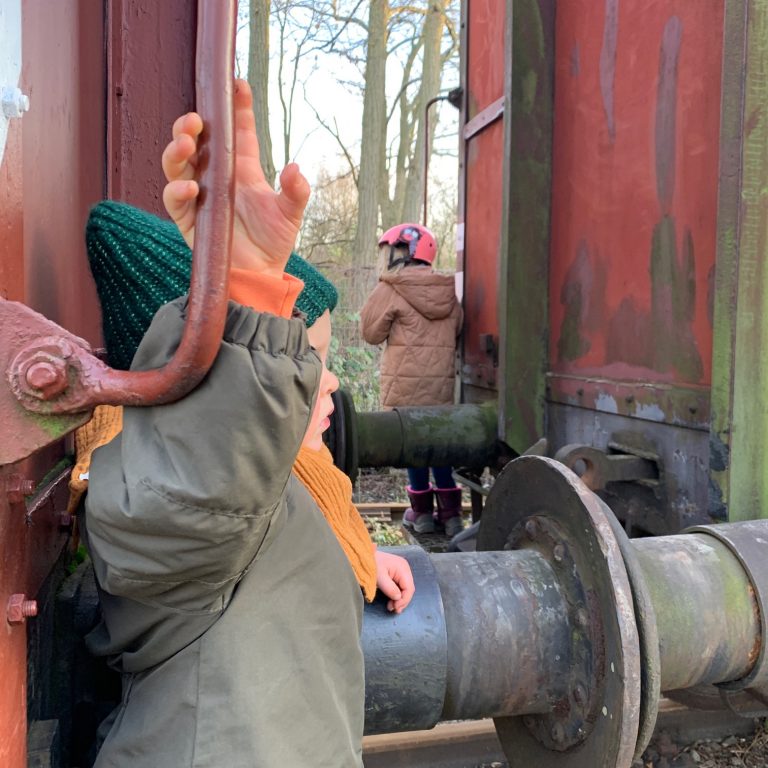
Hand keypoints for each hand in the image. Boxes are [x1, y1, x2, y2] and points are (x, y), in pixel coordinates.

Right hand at [161, 79, 310, 275]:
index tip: (237, 84)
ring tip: (187, 143)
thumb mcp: (290, 214)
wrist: (260, 276)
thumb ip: (295, 192)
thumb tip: (295, 169)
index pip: (236, 131)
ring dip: (177, 150)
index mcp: (241, 170)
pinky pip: (174, 200)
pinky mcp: (189, 219)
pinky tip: (192, 187)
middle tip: (196, 119)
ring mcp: (199, 196)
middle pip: (195, 141)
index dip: (236, 107)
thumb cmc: (273, 242)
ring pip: (177, 164)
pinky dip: (178, 190)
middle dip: (190, 125)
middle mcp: (216, 178)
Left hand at [374, 550, 414, 613]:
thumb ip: (390, 588)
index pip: (409, 588)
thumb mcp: (379, 578)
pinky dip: (396, 594)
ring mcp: (401, 570)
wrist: (363, 556)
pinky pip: (400, 586)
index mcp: (402, 568)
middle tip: (393, 609)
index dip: (404, 600)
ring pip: (405, 589)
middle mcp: (405, 568)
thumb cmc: (371, 565)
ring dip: (399, 599)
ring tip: (391, 607)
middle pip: (408, 589)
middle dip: (402, 601)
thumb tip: (398, 598)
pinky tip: (391, 601)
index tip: (395, 608)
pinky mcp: (396, 573)